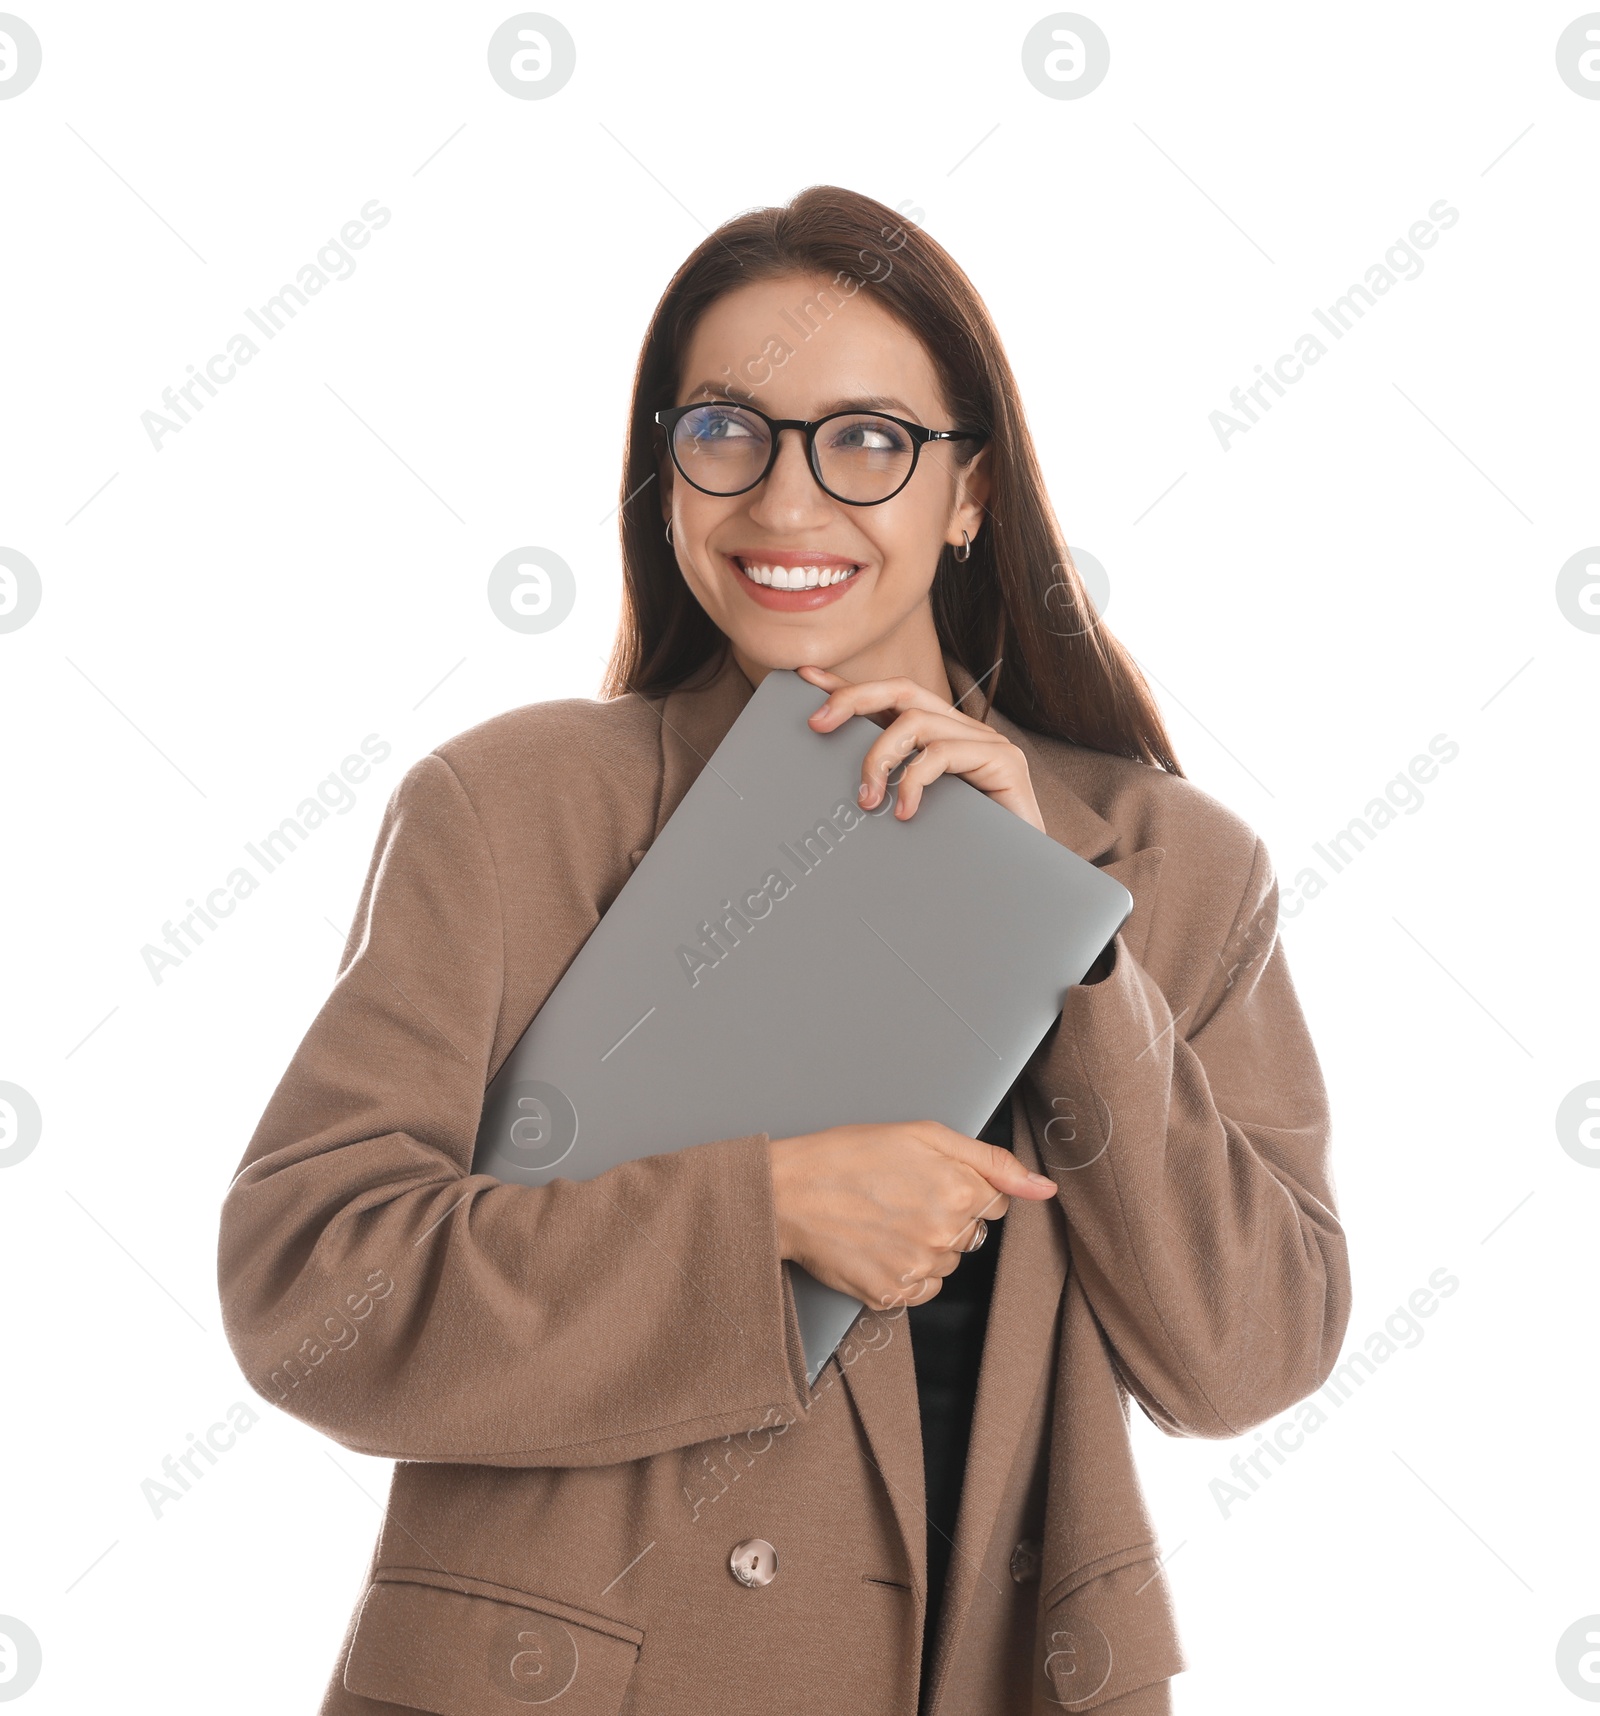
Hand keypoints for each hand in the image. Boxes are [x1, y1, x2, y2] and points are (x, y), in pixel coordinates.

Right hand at [766, 1120, 1057, 1310]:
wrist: (787, 1192)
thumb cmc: (848, 1155)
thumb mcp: (923, 1135)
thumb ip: (991, 1161)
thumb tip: (1045, 1188)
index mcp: (958, 1192)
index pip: (995, 1201)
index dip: (965, 1185)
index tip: (931, 1178)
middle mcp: (944, 1235)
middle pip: (972, 1233)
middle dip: (948, 1214)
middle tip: (901, 1194)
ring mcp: (917, 1270)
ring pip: (948, 1262)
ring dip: (927, 1244)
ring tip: (885, 1218)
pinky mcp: (891, 1296)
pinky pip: (921, 1289)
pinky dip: (907, 1271)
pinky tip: (880, 1245)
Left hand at [798, 665, 1045, 832]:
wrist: (1025, 880)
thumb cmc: (967, 851)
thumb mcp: (914, 816)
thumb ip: (888, 794)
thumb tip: (845, 794)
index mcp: (938, 739)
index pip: (888, 701)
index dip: (847, 687)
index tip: (805, 679)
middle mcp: (962, 732)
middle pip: (902, 690)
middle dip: (853, 699)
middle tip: (817, 724)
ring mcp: (986, 743)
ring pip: (916, 721)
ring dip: (879, 757)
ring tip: (867, 799)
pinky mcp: (1003, 760)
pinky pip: (942, 754)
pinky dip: (914, 781)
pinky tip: (906, 812)